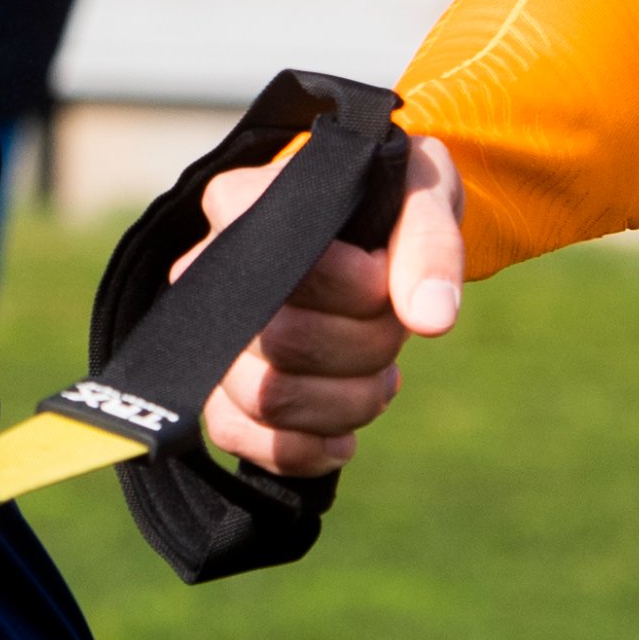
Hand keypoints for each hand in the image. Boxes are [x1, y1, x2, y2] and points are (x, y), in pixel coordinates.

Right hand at [194, 136, 464, 475]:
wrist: (368, 224)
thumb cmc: (387, 197)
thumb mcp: (422, 190)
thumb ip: (429, 242)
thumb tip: (432, 320)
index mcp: (241, 203)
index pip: (294, 270)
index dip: (360, 289)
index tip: (386, 272)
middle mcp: (206, 267)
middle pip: (284, 342)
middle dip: (367, 346)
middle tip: (394, 325)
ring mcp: (206, 330)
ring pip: (266, 398)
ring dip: (346, 402)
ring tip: (380, 375)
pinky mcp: (216, 384)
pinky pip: (235, 435)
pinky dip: (301, 449)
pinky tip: (343, 436)